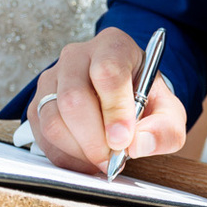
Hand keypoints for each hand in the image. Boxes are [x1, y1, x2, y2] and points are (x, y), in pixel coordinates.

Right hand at [29, 27, 186, 173]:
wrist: (123, 98)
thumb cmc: (145, 101)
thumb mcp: (168, 113)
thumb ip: (164, 130)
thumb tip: (139, 144)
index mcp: (113, 46)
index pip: (107, 71)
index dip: (115, 110)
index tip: (123, 141)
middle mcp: (77, 56)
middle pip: (73, 97)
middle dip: (93, 139)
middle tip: (112, 160)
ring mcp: (52, 78)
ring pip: (52, 119)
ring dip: (78, 151)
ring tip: (101, 160)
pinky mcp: (37, 103)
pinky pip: (42, 136)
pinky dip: (64, 156)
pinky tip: (85, 159)